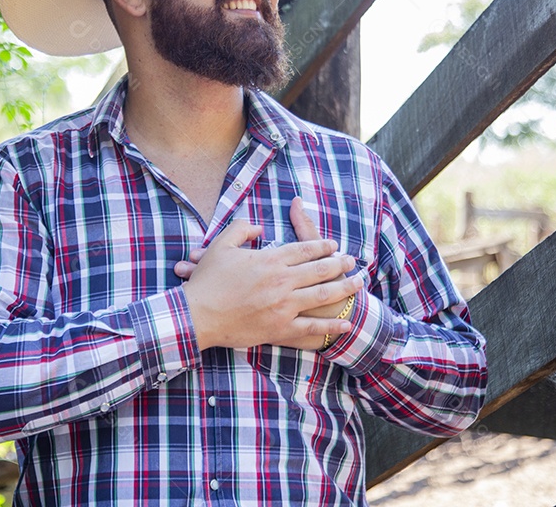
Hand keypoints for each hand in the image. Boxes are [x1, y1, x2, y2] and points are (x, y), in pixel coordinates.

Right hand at [174, 200, 360, 351]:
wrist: (198, 316)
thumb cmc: (208, 281)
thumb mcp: (220, 245)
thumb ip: (241, 229)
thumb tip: (258, 226)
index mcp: (269, 260)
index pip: (304, 249)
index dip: (322, 246)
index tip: (334, 244)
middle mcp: (281, 281)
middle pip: (319, 270)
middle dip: (340, 264)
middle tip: (353, 261)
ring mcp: (283, 306)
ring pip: (322, 295)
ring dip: (344, 288)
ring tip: (358, 283)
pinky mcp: (280, 328)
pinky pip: (311, 327)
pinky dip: (331, 326)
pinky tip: (345, 323)